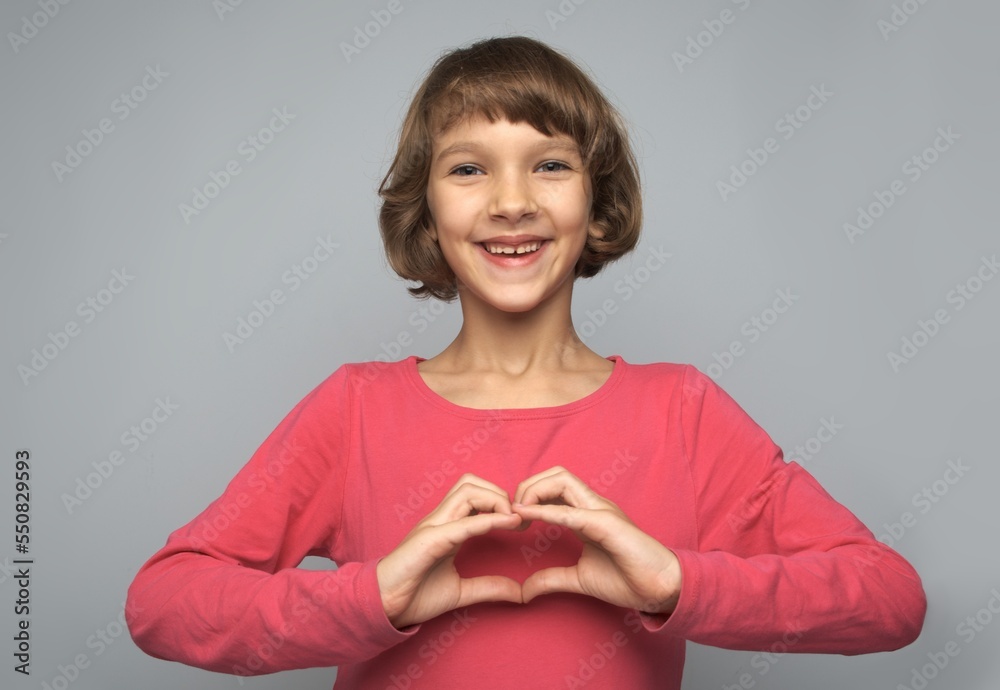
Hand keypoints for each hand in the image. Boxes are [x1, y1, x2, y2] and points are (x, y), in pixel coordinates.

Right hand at [376, 474, 523, 628]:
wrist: (382, 607)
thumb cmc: (414, 595)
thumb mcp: (460, 591)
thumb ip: (488, 588)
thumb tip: (519, 592)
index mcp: (447, 527)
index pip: (474, 495)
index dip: (501, 502)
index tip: (521, 523)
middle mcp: (440, 520)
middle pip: (471, 483)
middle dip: (499, 494)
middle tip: (518, 519)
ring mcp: (433, 527)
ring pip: (466, 491)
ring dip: (495, 500)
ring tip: (512, 520)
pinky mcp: (429, 541)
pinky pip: (461, 523)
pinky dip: (487, 520)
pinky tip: (506, 523)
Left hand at [512, 466, 681, 614]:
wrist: (661, 590)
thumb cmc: (628, 579)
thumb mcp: (579, 579)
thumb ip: (552, 579)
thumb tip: (525, 590)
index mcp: (586, 513)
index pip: (554, 486)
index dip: (528, 496)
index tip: (513, 522)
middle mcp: (593, 505)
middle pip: (555, 474)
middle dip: (527, 486)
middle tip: (514, 515)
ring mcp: (601, 511)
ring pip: (562, 480)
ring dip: (534, 492)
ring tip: (520, 515)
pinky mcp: (608, 524)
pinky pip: (573, 512)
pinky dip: (547, 511)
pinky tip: (528, 516)